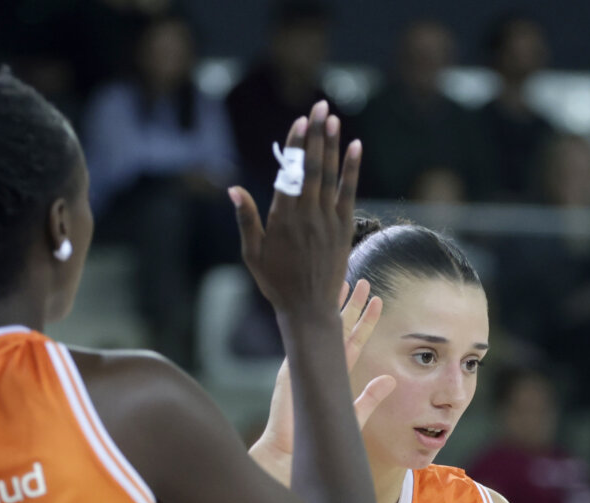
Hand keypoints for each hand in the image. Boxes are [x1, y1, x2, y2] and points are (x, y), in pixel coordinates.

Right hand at [230, 100, 359, 318]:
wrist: (308, 309)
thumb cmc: (277, 283)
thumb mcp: (253, 255)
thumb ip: (247, 220)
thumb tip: (234, 190)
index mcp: (282, 220)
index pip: (289, 173)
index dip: (295, 145)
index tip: (299, 121)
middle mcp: (306, 216)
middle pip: (312, 167)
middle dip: (316, 134)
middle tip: (320, 106)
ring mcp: (327, 221)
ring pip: (330, 175)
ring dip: (332, 144)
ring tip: (334, 118)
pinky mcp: (343, 228)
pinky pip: (348, 192)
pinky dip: (351, 169)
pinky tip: (355, 147)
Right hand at [256, 280, 394, 471]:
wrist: (290, 453)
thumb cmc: (319, 440)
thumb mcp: (352, 416)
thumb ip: (370, 398)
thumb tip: (390, 379)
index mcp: (335, 375)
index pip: (354, 342)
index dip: (366, 322)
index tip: (377, 303)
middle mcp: (320, 365)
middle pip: (338, 328)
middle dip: (351, 305)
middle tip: (363, 282)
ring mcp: (303, 364)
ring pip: (321, 328)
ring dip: (333, 305)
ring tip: (345, 282)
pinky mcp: (289, 369)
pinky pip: (301, 338)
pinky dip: (308, 320)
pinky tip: (317, 303)